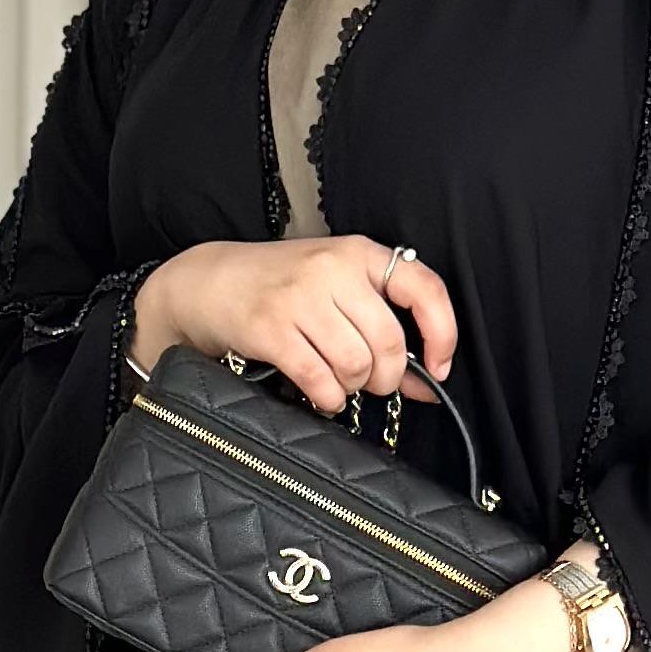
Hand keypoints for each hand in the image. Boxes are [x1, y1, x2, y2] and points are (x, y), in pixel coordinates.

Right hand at [132, 233, 457, 416]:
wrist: (208, 282)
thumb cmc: (278, 287)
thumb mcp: (334, 290)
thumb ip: (380, 328)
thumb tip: (427, 386)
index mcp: (358, 254)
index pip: (424, 289)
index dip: (442, 335)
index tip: (438, 367)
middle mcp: (333, 269)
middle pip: (389, 343)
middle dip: (385, 377)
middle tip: (369, 382)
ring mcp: (301, 297)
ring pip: (356, 365)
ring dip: (352, 388)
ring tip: (336, 381)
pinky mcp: (272, 328)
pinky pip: (321, 381)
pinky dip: (327, 398)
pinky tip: (319, 391)